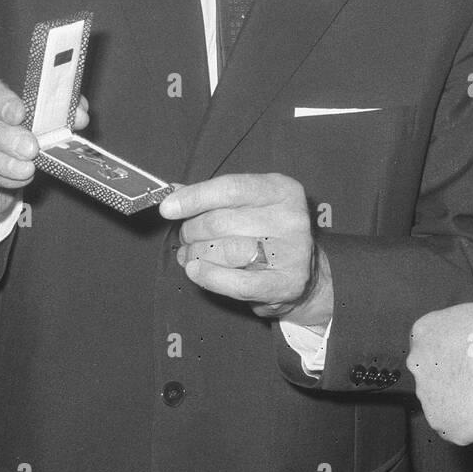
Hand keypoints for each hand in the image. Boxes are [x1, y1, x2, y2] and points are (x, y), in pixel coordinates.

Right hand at [0, 74, 88, 246]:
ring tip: (27, 168)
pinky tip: (17, 180)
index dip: (2, 99)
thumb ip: (56, 114)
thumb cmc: (14, 139)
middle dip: (3, 133)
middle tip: (30, 147)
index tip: (21, 113)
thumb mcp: (35, 123)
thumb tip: (81, 115)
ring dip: (1, 159)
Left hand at [160, 173, 332, 326]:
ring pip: (226, 251)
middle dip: (192, 230)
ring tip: (189, 255)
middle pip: (222, 221)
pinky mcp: (286, 284)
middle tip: (185, 237)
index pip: (231, 188)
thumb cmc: (267, 233)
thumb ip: (213, 197)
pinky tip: (195, 271)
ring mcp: (292, 252)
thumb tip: (174, 192)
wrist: (304, 275)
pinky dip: (209, 277)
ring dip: (197, 254)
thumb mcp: (247, 205)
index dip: (194, 198)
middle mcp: (291, 217)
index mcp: (281, 189)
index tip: (168, 208)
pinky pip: (236, 282)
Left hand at [407, 302, 472, 444]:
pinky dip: (469, 421)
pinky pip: (454, 424)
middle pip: (431, 370)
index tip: (466, 353)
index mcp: (425, 330)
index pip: (429, 340)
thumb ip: (468, 325)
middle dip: (450, 373)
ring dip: (458, 398)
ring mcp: (428, 396)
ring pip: (440, 399)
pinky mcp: (442, 424)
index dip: (450, 347)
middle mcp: (418, 363)